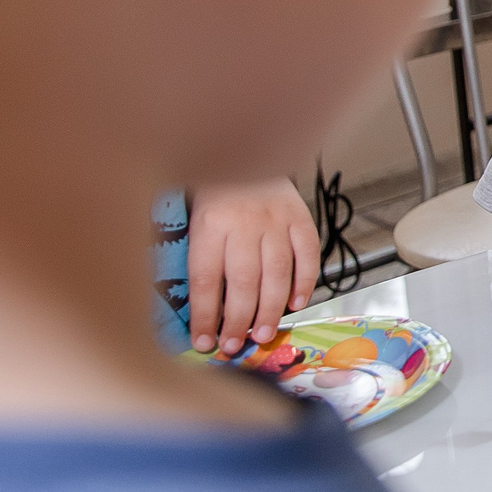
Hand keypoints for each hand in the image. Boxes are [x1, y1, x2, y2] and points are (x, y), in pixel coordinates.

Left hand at [187, 179, 320, 354]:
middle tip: (235, 346)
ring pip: (276, 274)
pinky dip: (305, 281)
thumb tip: (184, 301)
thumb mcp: (186, 210)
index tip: (203, 342)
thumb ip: (187, 249)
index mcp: (209, 223)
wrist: (243, 144)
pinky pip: (307, 254)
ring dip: (270, 309)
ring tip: (263, 334)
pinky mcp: (300, 215)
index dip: (204, 316)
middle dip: (238, 321)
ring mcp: (276, 220)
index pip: (206, 280)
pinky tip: (297, 303)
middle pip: (242, 282)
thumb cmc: (211, 183)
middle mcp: (244, 223)